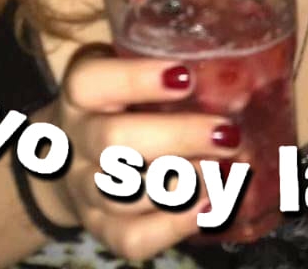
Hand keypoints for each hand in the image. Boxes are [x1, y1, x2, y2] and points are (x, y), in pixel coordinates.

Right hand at [38, 45, 241, 261]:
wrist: (68, 157)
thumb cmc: (119, 101)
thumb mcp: (128, 72)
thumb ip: (168, 69)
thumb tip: (239, 77)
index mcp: (80, 94)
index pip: (90, 82)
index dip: (136, 79)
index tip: (187, 77)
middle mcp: (75, 141)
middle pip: (112, 142)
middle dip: (178, 138)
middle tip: (227, 134)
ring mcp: (83, 189)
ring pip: (120, 195)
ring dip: (179, 185)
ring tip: (225, 171)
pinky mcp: (99, 228)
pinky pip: (130, 238)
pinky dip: (173, 226)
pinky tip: (210, 206)